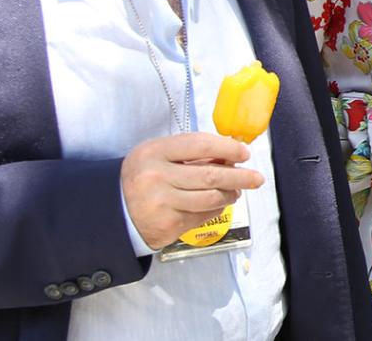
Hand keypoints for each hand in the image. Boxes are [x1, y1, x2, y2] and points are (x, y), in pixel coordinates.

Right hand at [121, 133, 262, 250]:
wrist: (115, 210)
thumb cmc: (143, 176)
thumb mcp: (158, 155)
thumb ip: (190, 152)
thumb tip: (230, 154)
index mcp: (155, 152)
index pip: (200, 145)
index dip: (227, 148)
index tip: (244, 152)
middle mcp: (157, 177)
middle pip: (211, 175)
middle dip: (240, 176)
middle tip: (256, 178)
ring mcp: (162, 204)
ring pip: (211, 198)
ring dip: (230, 194)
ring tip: (237, 191)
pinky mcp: (168, 225)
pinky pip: (203, 216)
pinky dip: (217, 209)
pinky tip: (219, 203)